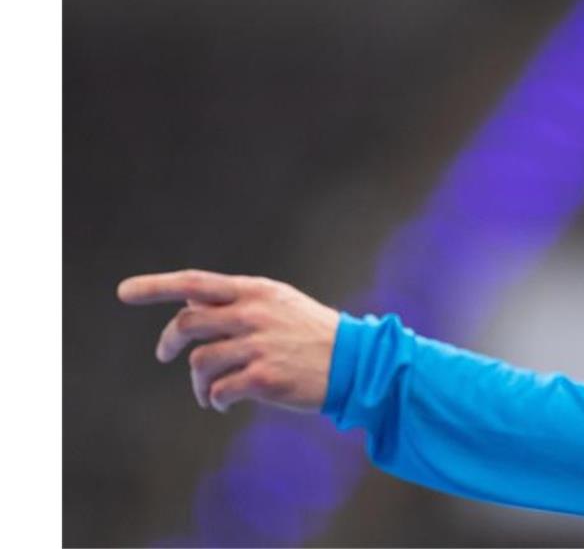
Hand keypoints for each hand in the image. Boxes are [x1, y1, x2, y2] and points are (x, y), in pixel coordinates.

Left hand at [117, 269, 339, 412]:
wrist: (355, 362)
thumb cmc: (313, 333)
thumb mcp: (279, 304)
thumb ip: (237, 303)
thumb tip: (190, 306)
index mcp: (255, 291)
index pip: (195, 283)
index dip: (156, 286)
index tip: (124, 292)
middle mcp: (253, 313)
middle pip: (187, 324)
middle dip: (169, 342)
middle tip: (165, 355)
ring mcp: (257, 345)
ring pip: (199, 362)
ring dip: (197, 382)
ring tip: (210, 391)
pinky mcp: (263, 377)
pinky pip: (218, 391)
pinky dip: (215, 400)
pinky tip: (224, 403)